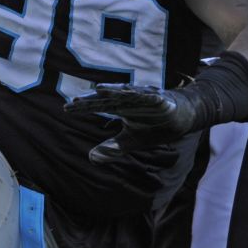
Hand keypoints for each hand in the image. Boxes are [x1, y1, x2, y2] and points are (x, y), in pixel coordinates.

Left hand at [65, 84, 195, 163]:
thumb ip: (112, 147)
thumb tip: (91, 158)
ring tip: (100, 90)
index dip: (83, 107)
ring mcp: (145, 97)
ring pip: (128, 94)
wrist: (180, 118)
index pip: (98, 106)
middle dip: (92, 99)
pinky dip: (147, 96)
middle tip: (75, 100)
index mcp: (121, 108)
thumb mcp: (130, 140)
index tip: (66, 108)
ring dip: (114, 92)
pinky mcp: (162, 100)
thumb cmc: (153, 126)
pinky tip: (140, 94)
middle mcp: (130, 100)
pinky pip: (153, 98)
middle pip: (108, 99)